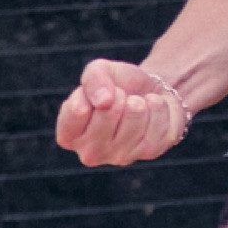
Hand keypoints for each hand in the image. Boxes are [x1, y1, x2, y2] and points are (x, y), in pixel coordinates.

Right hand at [55, 59, 186, 168]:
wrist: (151, 93)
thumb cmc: (118, 85)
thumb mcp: (99, 71)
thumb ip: (93, 79)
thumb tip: (103, 101)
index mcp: (69, 136)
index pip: (78, 110)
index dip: (93, 91)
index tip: (99, 93)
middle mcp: (90, 153)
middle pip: (108, 112)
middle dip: (119, 95)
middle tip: (121, 99)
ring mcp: (120, 157)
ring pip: (135, 113)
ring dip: (139, 101)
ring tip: (137, 105)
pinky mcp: (149, 152)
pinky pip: (157, 119)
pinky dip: (158, 106)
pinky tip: (151, 113)